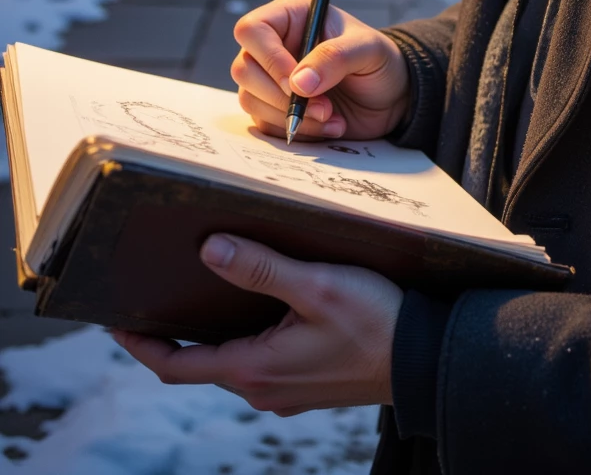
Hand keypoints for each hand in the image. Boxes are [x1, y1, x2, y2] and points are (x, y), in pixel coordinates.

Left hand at [113, 233, 402, 413]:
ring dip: (211, 331)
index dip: (140, 343)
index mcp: (255, 369)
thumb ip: (261, 268)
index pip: (176, 365)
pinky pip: (259, 359)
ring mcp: (285, 390)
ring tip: (201, 286)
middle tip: (156, 288)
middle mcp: (263, 388)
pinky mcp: (307, 383)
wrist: (426, 359)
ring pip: (231, 360)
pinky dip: (243, 334)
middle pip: (200, 362)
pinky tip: (258, 301)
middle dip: (174, 330)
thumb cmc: (376, 321)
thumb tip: (209, 249)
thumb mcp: (316, 286)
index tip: (115, 319)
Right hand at [232, 0, 410, 141]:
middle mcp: (275, 44)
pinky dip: (297, 131)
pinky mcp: (275, 107)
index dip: (269, 58)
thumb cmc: (380, 60)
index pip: (252, 30)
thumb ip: (335, 58)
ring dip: (291, 116)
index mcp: (292, 16)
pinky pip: (265, 124)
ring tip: (331, 116)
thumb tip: (298, 83)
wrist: (392, 95)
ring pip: (250, 99)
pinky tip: (329, 127)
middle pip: (244, 68)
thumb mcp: (368, 50)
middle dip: (282, 96)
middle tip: (324, 107)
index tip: (296, 84)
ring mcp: (271, 78)